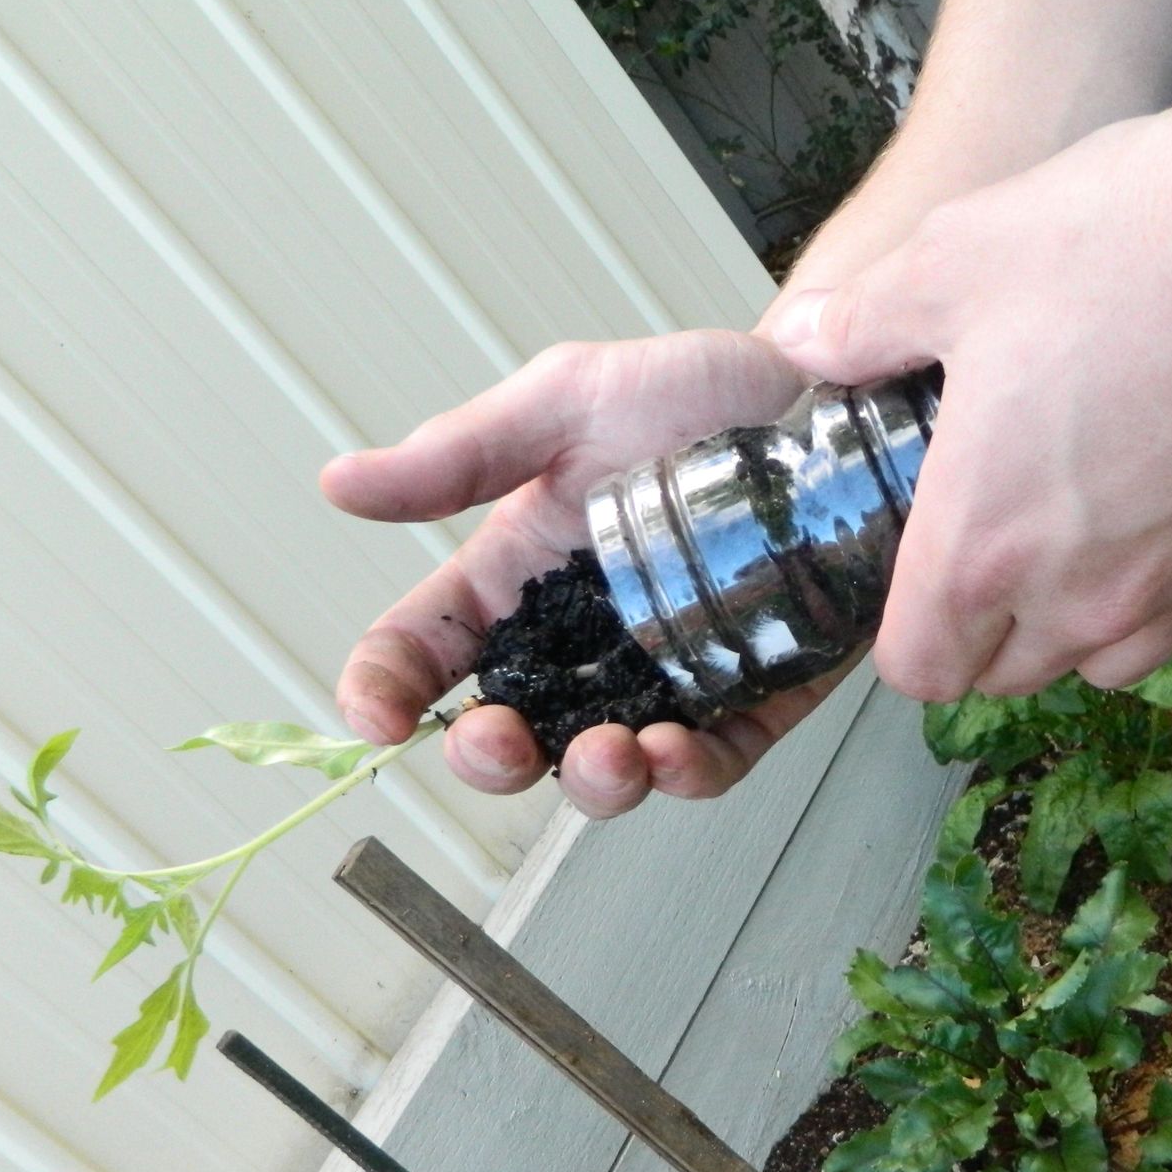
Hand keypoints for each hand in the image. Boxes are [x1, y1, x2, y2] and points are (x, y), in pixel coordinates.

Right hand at [321, 329, 835, 817]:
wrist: (833, 397)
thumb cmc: (703, 389)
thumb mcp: (570, 399)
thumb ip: (462, 453)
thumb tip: (338, 483)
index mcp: (525, 572)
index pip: (433, 644)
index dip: (389, 688)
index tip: (378, 717)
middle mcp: (589, 638)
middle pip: (515, 730)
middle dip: (494, 757)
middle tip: (500, 745)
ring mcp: (672, 674)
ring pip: (611, 764)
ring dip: (597, 782)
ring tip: (611, 758)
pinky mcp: (758, 692)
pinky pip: (718, 759)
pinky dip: (692, 773)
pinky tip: (677, 755)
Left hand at [764, 102, 1171, 699]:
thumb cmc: (1135, 238)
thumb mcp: (960, 257)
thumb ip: (865, 321)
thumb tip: (804, 341)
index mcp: (985, 546)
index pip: (920, 670)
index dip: (905, 633)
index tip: (909, 573)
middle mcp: (1084, 596)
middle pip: (1009, 675)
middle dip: (984, 628)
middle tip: (986, 527)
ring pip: (1103, 658)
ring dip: (1075, 618)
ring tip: (1074, 520)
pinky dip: (1161, 585)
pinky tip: (1161, 489)